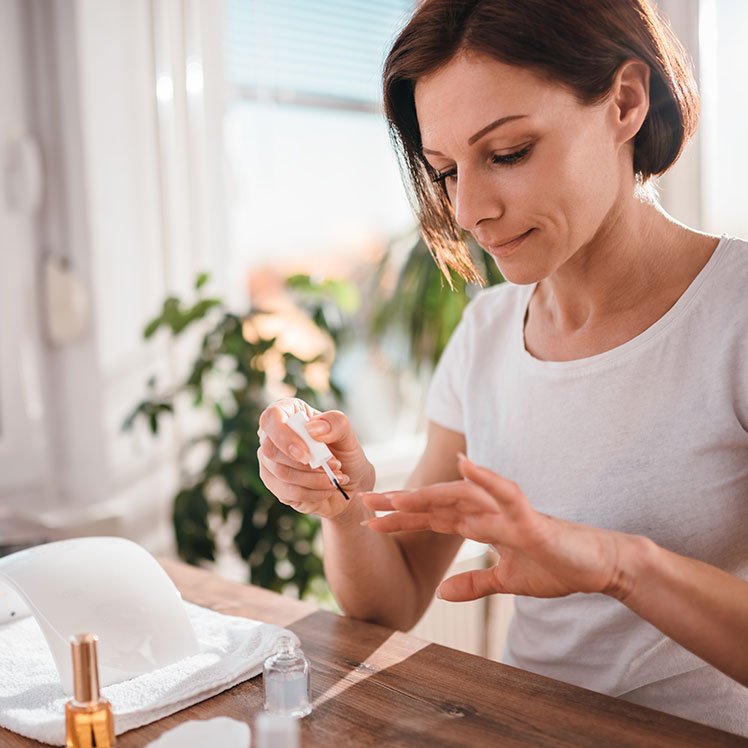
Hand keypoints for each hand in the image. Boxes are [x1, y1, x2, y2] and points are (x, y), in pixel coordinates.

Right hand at [258, 398, 374, 518]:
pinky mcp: (274, 484)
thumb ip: (335, 423)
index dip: (284, 437)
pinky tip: (327, 489)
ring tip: (336, 477)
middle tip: (335, 465)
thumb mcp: (347, 434)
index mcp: (287, 413)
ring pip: (280, 472)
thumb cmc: (344, 452)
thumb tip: (312, 429)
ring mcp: (270, 461)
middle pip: (270, 450)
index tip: (307, 454)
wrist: (350, 481)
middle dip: (306, 463)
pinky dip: (312, 492)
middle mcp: (272, 436)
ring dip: (313, 478)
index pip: (270, 418)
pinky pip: (285, 492)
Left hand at [361, 454, 632, 601]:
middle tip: (364, 501)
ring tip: (397, 495)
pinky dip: (487, 480)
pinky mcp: (532, 520)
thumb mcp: (507, 582)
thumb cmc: (555, 566)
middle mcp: (489, 513)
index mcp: (481, 525)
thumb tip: (441, 593)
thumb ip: (475, 583)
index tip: (369, 519)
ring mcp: (509, 513)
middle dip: (401, 502)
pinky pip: (507, 496)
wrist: (598, 566)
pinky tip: (466, 466)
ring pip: (463, 498)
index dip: (402, 518)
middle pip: (438, 503)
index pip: (433, 518)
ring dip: (429, 493)